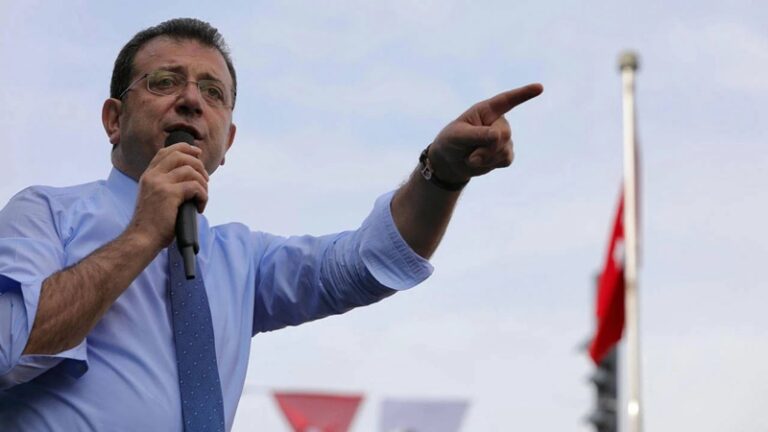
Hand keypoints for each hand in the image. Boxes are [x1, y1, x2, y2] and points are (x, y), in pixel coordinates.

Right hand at [127, 143, 208, 249]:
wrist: (142, 238)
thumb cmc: (152, 223)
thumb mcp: (155, 197)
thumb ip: (166, 185)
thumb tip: (191, 177)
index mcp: (148, 176)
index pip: (166, 152)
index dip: (184, 148)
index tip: (197, 153)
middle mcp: (152, 176)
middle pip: (180, 155)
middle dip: (198, 164)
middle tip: (205, 179)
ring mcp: (160, 183)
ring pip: (190, 170)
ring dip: (203, 182)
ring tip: (203, 196)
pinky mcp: (169, 194)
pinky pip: (195, 187)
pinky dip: (203, 196)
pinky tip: (200, 207)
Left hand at [427, 83, 542, 183]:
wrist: (451, 162)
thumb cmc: (451, 142)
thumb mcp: (458, 136)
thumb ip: (477, 135)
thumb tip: (498, 136)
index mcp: (486, 110)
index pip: (506, 100)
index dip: (523, 94)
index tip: (539, 87)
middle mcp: (498, 121)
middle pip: (504, 134)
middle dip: (487, 148)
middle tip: (471, 156)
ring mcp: (504, 137)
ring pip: (504, 149)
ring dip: (486, 158)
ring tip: (472, 157)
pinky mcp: (505, 152)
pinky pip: (506, 160)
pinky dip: (491, 164)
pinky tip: (482, 161)